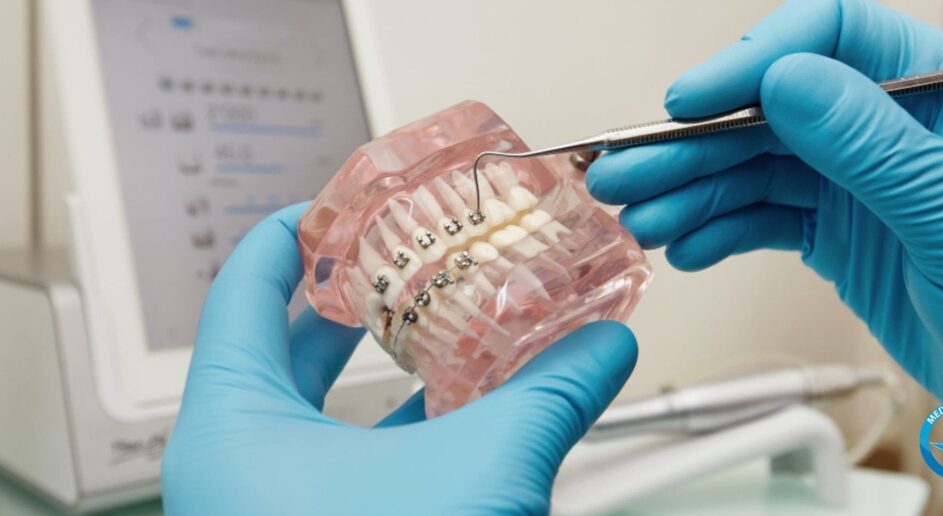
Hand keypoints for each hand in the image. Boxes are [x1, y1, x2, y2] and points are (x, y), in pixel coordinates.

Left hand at [161, 204, 637, 513]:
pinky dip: (390, 430)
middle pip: (282, 344)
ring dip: (376, 365)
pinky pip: (341, 462)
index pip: (245, 289)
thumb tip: (604, 346)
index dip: (292, 234)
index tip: (334, 201)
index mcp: (233, 427)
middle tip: (398, 251)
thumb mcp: (481, 475)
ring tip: (433, 320)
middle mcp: (237, 466)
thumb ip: (550, 397)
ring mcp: (269, 507)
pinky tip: (448, 414)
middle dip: (348, 296)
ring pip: (315, 409)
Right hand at [586, 0, 942, 439]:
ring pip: (757, 169)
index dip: (753, 61)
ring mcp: (862, 183)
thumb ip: (874, 146)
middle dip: (693, 144)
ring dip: (693, 194)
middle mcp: (893, 129)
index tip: (691, 102)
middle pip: (772, 111)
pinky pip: (766, 220)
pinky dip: (721, 233)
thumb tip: (789, 82)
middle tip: (629, 172)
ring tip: (645, 222)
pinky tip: (689, 247)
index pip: (834, 37)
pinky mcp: (842, 235)